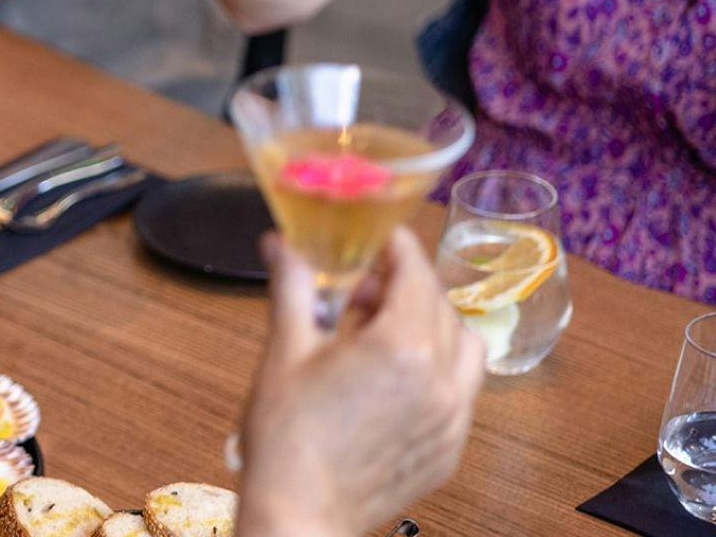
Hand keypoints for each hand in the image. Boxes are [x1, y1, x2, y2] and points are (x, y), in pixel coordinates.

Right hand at [236, 229, 484, 536]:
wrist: (300, 512)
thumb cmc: (287, 437)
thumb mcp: (285, 350)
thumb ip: (295, 288)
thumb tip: (283, 245)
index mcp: (400, 348)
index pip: (415, 274)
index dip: (396, 248)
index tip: (376, 238)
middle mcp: (441, 380)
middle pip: (440, 305)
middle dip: (404, 285)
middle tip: (359, 289)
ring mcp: (452, 418)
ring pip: (466, 346)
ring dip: (432, 325)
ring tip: (384, 333)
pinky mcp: (451, 447)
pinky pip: (462, 391)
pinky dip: (438, 369)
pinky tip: (392, 379)